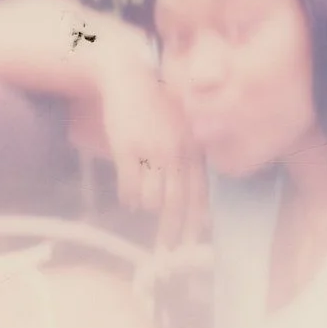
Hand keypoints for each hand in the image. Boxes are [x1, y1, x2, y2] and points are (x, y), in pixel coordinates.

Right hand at [96, 51, 206, 249]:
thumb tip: (191, 194)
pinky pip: (129, 186)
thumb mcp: (182, 127)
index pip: (199, 194)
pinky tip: (128, 200)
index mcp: (193, 148)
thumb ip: (189, 155)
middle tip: (167, 251)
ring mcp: (152, 150)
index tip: (193, 244)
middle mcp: (176, 152)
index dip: (196, 222)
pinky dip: (129, 199)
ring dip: (147, 209)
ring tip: (142, 208)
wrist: (128, 76)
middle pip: (177, 203)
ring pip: (151, 199)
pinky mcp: (127, 148)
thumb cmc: (156, 103)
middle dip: (172, 231)